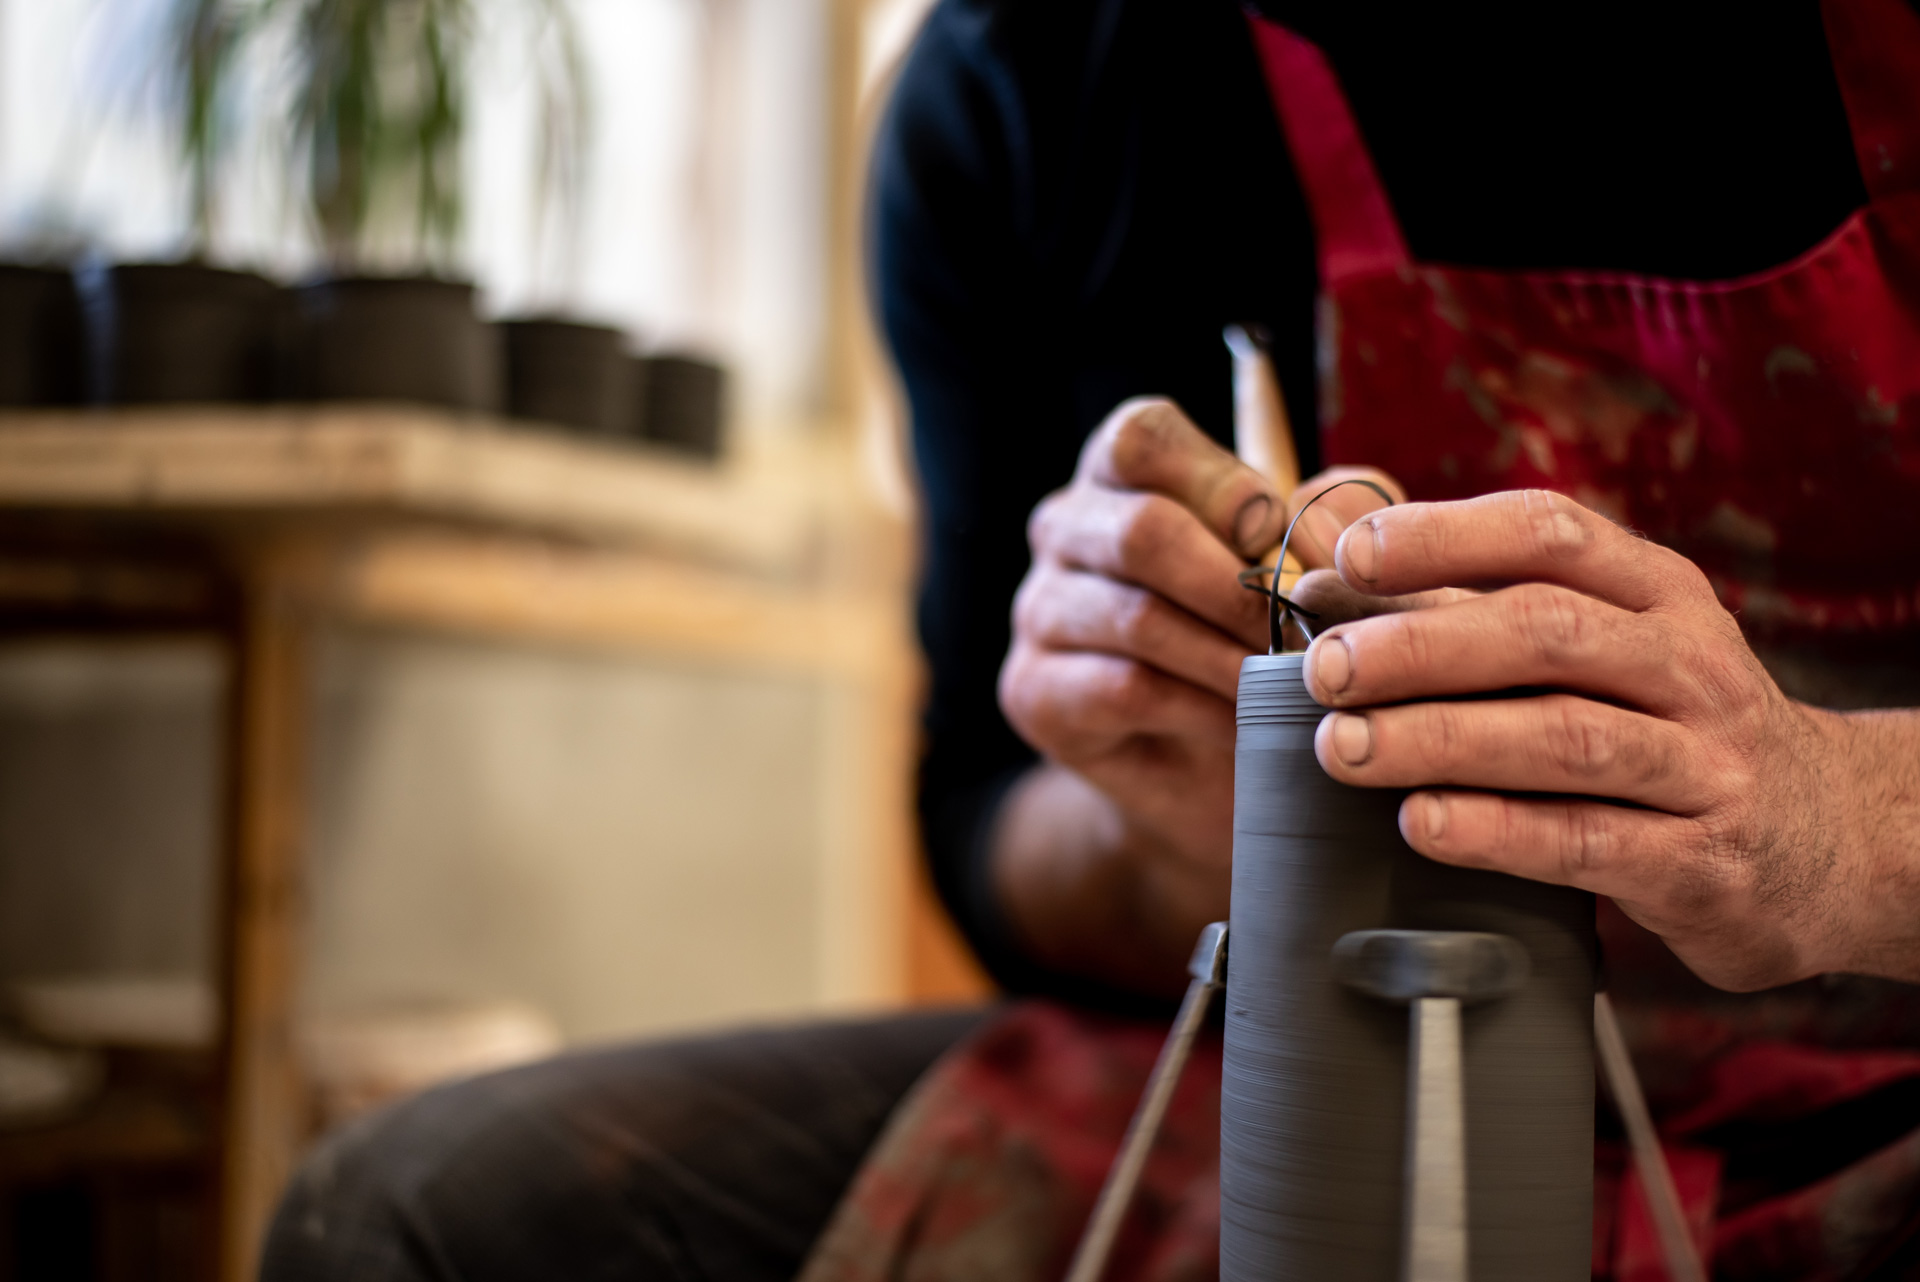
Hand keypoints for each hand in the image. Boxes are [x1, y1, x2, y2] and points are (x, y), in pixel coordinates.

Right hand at [999, 397, 1399, 868]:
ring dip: (1231, 654)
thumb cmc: (1262, 637)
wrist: (1212, 767)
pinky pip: (1125, 687)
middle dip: (1238, 586)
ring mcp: (1040, 609)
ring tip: (1292, 684)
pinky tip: (1244, 723)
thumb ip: (1333, 514)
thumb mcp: (1312, 563)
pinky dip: (1203, 706)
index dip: (1221, 484)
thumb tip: (1319, 521)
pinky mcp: (1035, 690)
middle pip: (1140, 530)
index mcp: (1122, 472)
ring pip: (1137, 617)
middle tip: (1302, 632)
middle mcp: (1065, 528)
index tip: (1280, 539)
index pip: (1141, 437)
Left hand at [1300, 488, 1912, 990]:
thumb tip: (1325, 553)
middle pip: (1547, 632)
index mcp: (1657, 593)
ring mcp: (1705, 766)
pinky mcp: (1700, 863)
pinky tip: (1421, 824)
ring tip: (1344, 748)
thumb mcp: (1600, 645)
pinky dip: (1497, 831)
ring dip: (1442, 739)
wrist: (1831, 845)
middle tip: (1326, 669)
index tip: (1351, 557)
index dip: (1445, 538)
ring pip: (1564, 737)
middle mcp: (1689, 665)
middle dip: (1422, 646)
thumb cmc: (1666, 728)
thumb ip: (1469, 600)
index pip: (1551, 534)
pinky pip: (1588, 841)